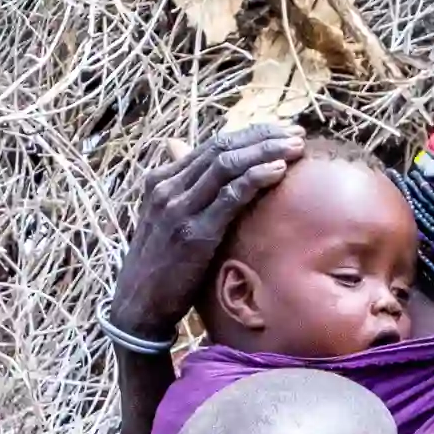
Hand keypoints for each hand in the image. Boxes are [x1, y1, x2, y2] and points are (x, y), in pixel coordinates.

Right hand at [107, 121, 306, 343]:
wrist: (138, 304)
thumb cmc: (159, 265)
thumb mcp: (164, 220)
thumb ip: (181, 189)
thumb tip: (183, 152)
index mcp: (160, 179)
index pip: (211, 144)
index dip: (250, 134)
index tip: (280, 130)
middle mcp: (167, 187)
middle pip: (221, 147)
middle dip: (263, 136)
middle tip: (296, 131)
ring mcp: (179, 209)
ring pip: (227, 165)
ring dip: (265, 152)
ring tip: (295, 147)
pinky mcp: (194, 233)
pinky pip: (229, 196)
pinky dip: (255, 179)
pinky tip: (279, 170)